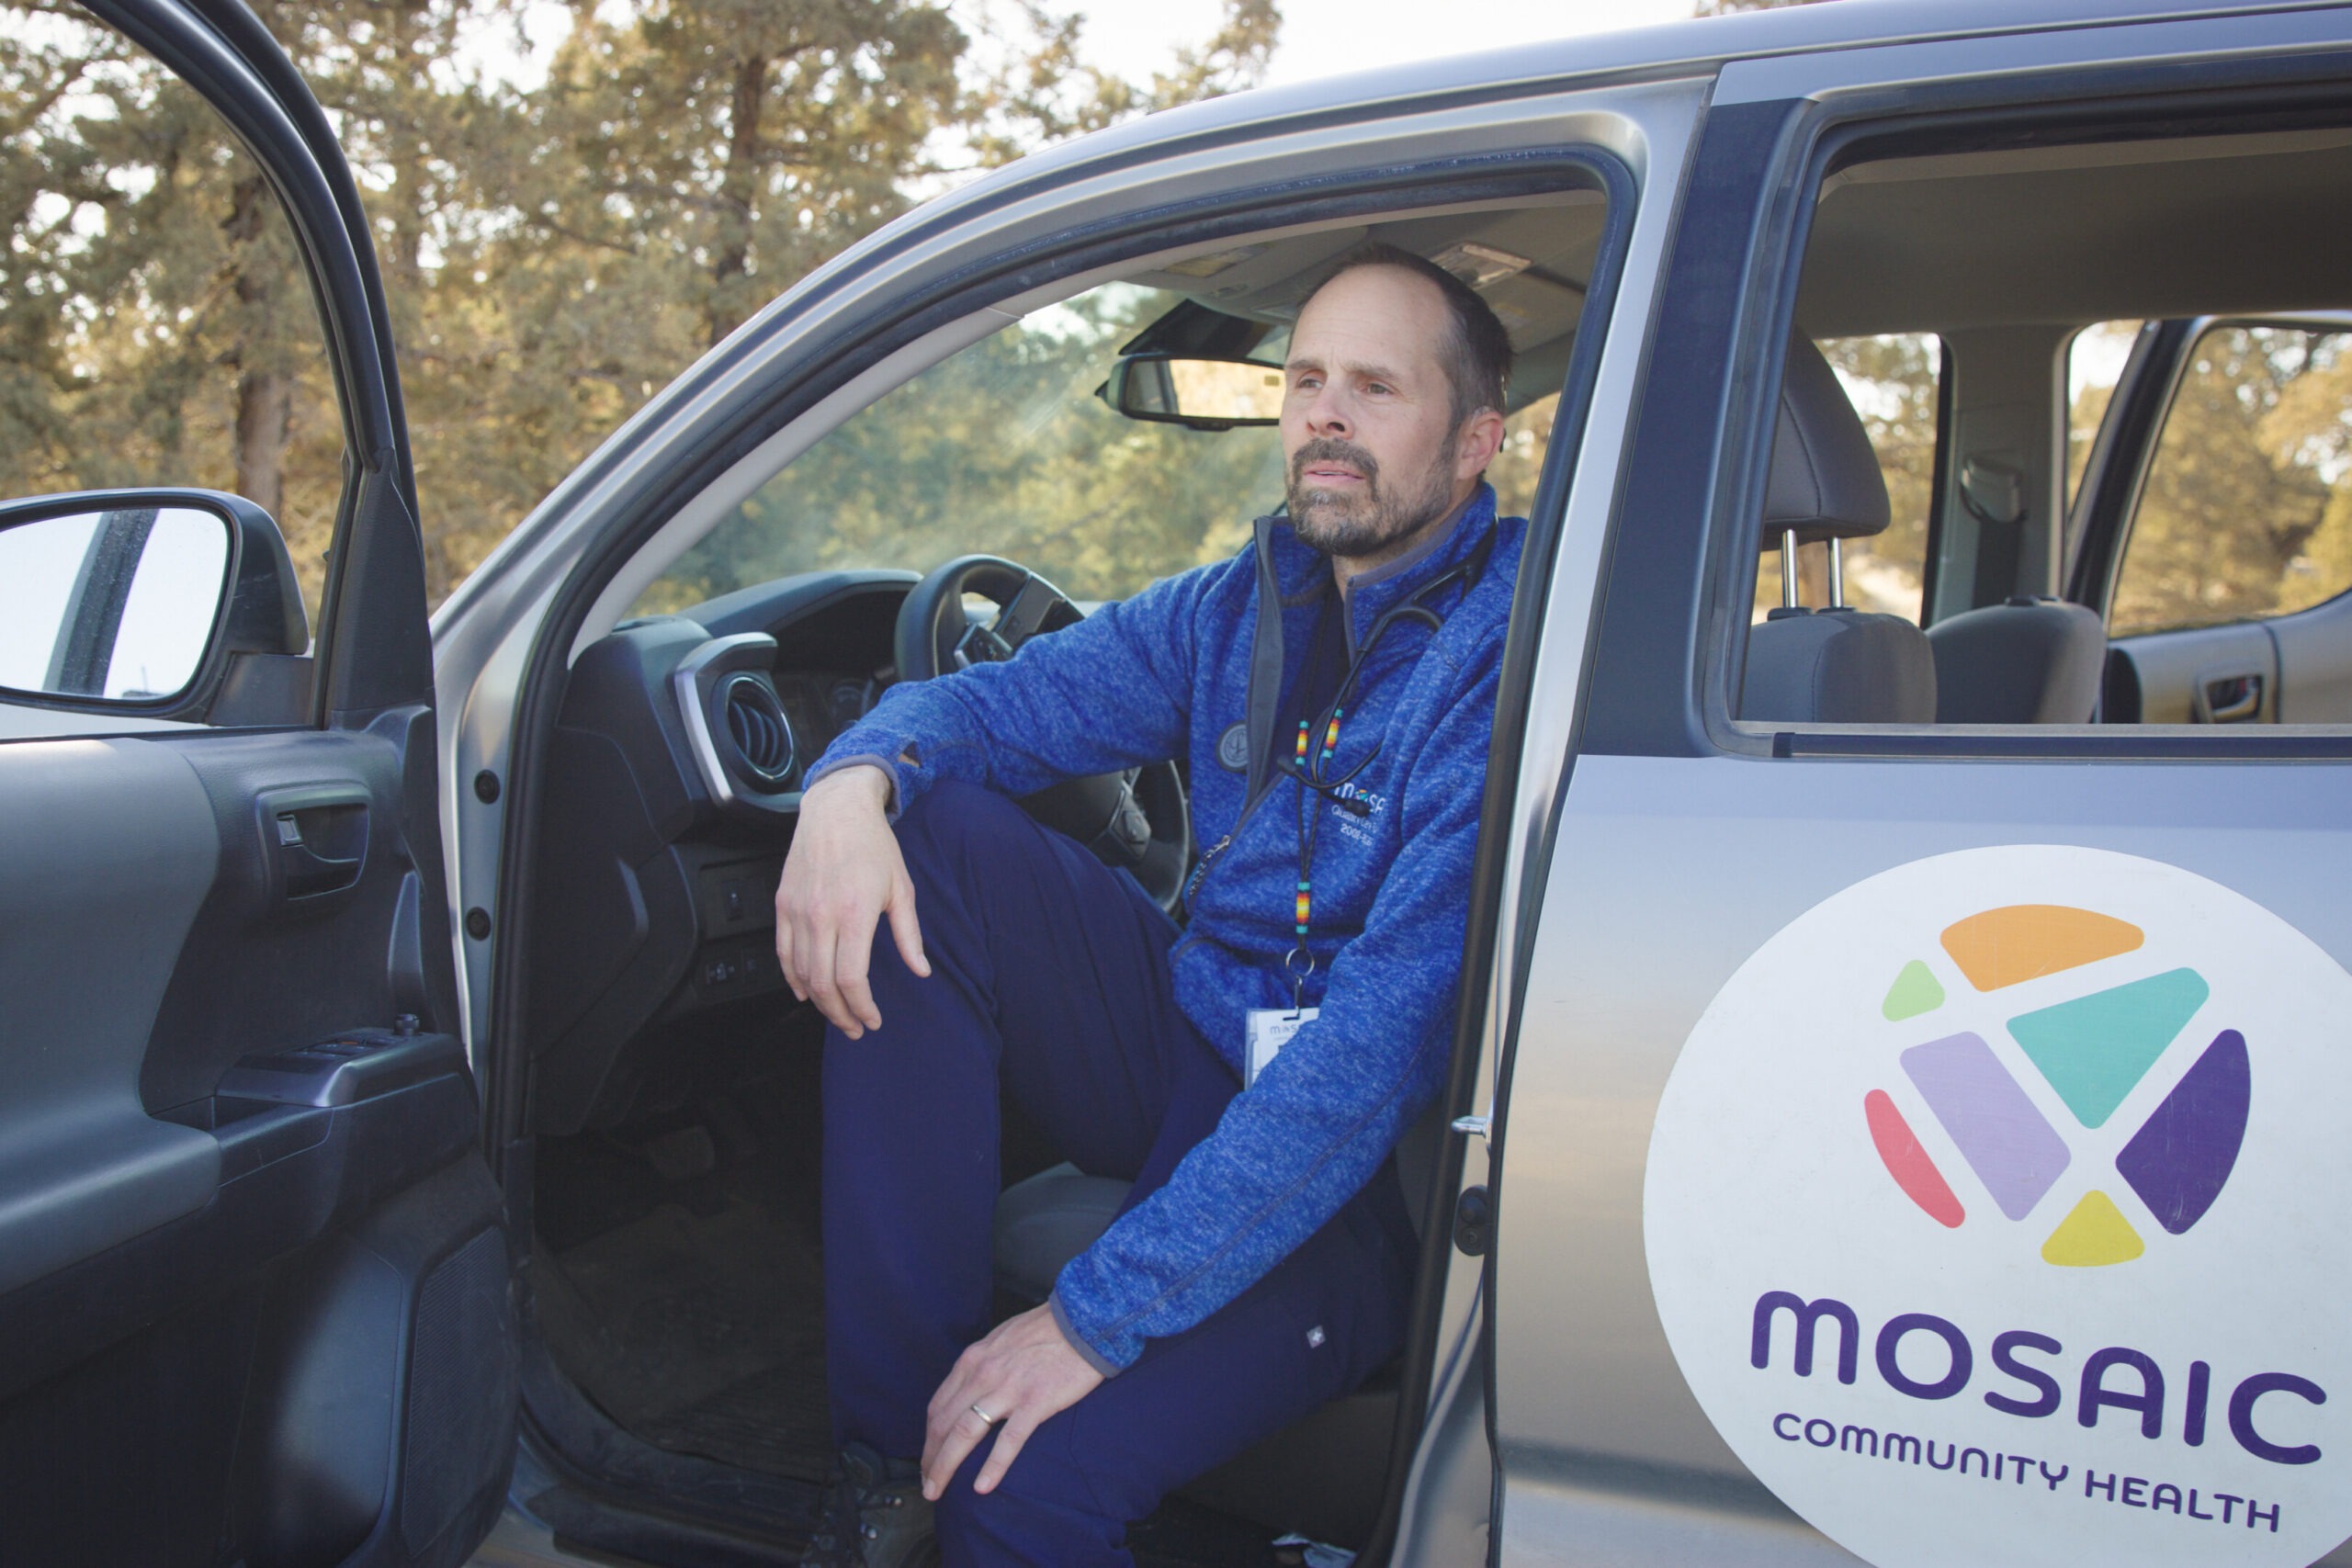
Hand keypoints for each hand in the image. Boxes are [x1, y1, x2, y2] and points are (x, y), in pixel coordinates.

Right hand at [774, 764, 928, 1037]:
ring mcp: (797, 911)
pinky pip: (782, 952)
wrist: (836, 809)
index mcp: (855, 913)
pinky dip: (792, 977)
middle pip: (822, 984)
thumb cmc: (873, 845)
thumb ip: (909, 935)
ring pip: (800, 973)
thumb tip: (921, 970)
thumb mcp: (901, 888)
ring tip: (836, 1013)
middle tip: (855, 1027)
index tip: (872, 1020)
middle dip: (840, 1014)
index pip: (851, 978)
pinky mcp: (782, 905)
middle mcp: (821, 916)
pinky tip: (804, 992)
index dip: (861, 1007)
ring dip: (817, 1001)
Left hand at [921, 1304, 1102, 1499]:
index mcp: (973, 1360)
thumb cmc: (1046, 1328)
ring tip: (938, 1490)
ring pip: (964, 1433)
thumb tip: (972, 1387)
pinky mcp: (1035, 1402)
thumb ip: (983, 1363)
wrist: (1083, 1320)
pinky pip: (1008, 1439)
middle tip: (927, 1485)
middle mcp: (982, 1374)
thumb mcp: (1001, 1339)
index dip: (928, 1438)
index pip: (938, 1406)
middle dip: (930, 1459)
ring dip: (946, 1466)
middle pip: (944, 1424)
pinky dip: (992, 1466)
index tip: (928, 1459)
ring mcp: (1007, 1389)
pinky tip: (982, 1487)